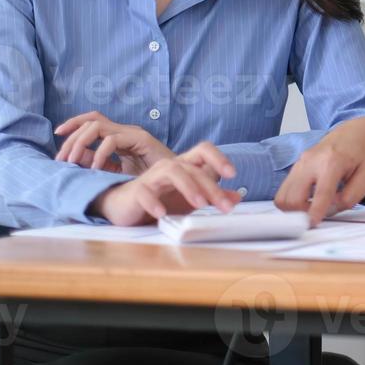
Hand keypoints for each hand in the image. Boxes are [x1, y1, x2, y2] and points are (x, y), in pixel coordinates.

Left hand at [55, 111, 174, 174]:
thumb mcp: (116, 172)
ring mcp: (133, 134)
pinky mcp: (141, 140)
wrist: (178, 183)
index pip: (92, 121)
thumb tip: (76, 158)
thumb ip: (99, 163)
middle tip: (61, 158)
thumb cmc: (149, 180)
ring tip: (72, 161)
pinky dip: (99, 153)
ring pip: (97, 126)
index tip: (57, 136)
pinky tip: (95, 169)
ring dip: (80, 143)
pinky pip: (112, 140)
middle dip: (71, 138)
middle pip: (91, 121)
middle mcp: (126, 131)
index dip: (73, 124)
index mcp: (120, 136)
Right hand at [88, 142, 240, 225]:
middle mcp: (170, 166)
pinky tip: (162, 214)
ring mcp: (152, 177)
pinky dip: (154, 203)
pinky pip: (145, 193)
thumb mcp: (191, 200)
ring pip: (173, 172)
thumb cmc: (162, 199)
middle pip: (193, 169)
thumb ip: (213, 196)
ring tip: (200, 204)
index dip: (219, 158)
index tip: (233, 174)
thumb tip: (237, 196)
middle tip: (225, 207)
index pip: (203, 150)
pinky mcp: (137, 191)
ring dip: (189, 188)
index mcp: (185, 165)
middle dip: (211, 188)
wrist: (127, 207)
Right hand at [274, 117, 364, 226]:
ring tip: (313, 208)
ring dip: (295, 209)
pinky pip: (285, 191)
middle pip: (293, 197)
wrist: (357, 134)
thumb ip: (351, 197)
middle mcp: (311, 160)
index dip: (315, 211)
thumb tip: (330, 209)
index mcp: (333, 161)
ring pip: (283, 196)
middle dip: (302, 213)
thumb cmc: (364, 155)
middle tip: (317, 217)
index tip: (312, 224)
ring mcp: (300, 162)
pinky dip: (293, 201)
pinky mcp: (296, 166)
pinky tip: (309, 200)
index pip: (321, 192)